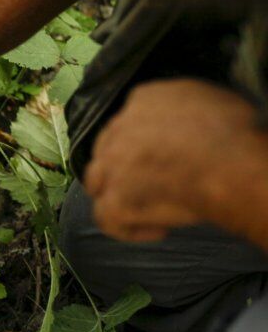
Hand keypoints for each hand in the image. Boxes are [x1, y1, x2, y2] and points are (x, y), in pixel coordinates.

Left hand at [84, 79, 267, 245]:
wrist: (229, 165)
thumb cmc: (234, 134)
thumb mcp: (213, 99)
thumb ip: (188, 107)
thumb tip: (192, 121)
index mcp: (144, 99)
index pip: (130, 119)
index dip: (142, 140)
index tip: (162, 155)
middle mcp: (119, 129)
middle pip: (107, 150)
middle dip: (123, 167)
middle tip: (150, 182)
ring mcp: (111, 166)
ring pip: (97, 181)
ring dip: (116, 195)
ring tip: (143, 207)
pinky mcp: (114, 199)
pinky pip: (107, 218)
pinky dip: (129, 229)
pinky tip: (159, 231)